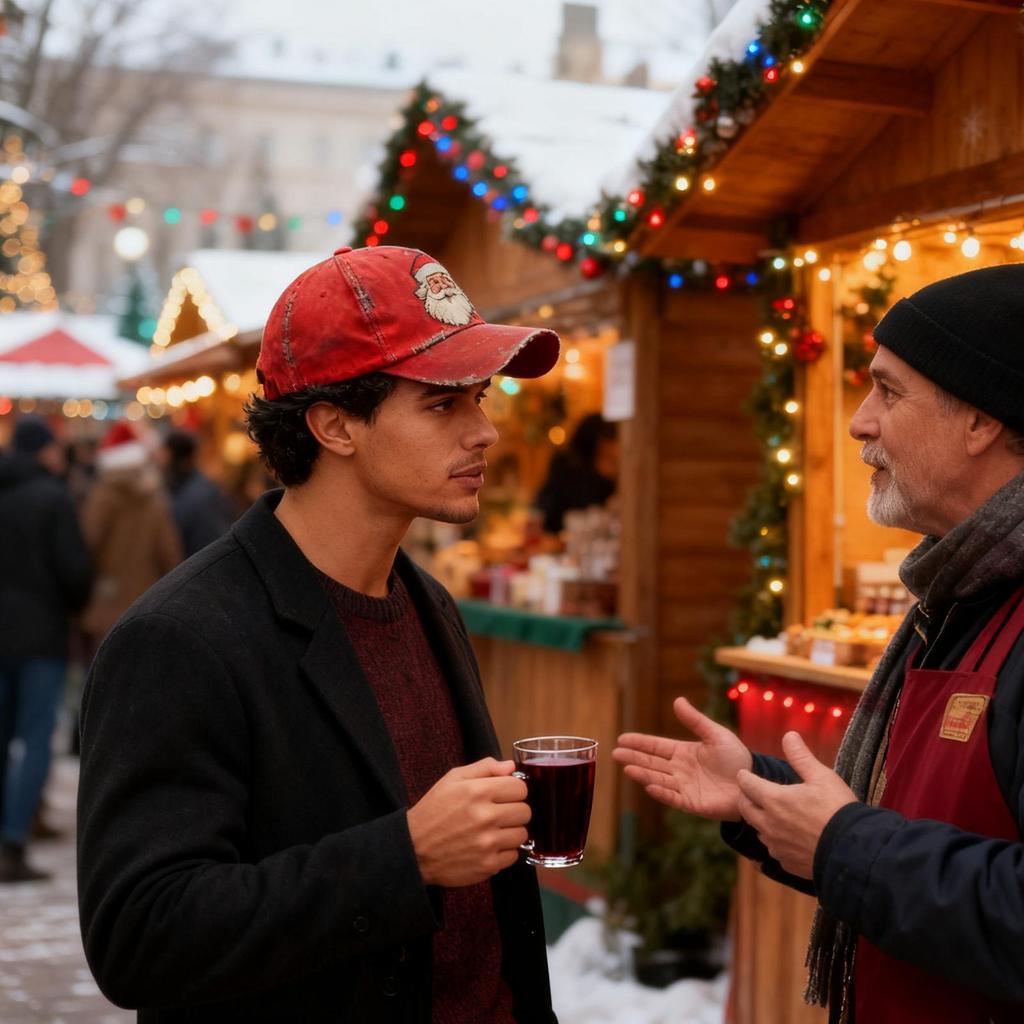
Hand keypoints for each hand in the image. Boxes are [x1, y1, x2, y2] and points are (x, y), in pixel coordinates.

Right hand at [407, 757, 530, 886]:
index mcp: (478, 791)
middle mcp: (485, 817)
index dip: (513, 790)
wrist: (414, 848)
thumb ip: (484, 768)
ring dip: (511, 832)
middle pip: (525, 811)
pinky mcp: (487, 865)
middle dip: (514, 811)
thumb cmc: (434, 810)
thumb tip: (511, 766)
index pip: (520, 788)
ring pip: (522, 834)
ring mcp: (487, 843)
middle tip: (499, 814)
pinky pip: (513, 856)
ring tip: (493, 831)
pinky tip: (488, 847)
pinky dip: (504, 852)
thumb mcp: (453, 779)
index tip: (504, 795)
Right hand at [612, 697, 752, 820]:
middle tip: (616, 753)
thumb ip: (695, 720)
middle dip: (634, 758)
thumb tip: (677, 700)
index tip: (622, 739)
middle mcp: (679, 770)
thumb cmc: (735, 758)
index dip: (640, 743)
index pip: (656, 746)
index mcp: (683, 752)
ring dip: (643, 774)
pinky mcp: (692, 803)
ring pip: (659, 779)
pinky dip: (661, 792)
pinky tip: (649, 786)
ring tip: (628, 768)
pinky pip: (673, 797)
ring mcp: (684, 787)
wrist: (752, 782)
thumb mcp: (715, 734)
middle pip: (652, 763)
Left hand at [735, 731, 856, 878]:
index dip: (744, 776)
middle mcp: (769, 824)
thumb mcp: (821, 776)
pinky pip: (773, 850)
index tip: (744, 773)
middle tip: (751, 792)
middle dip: (746, 797)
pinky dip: (775, 841)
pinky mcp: (787, 862)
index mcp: (774, 800)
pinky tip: (785, 837)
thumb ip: (801, 756)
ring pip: (758, 830)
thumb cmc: (838, 810)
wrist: (854, 851)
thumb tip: (789, 735)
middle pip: (745, 808)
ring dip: (760, 820)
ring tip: (769, 813)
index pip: (746, 784)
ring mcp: (777, 846)